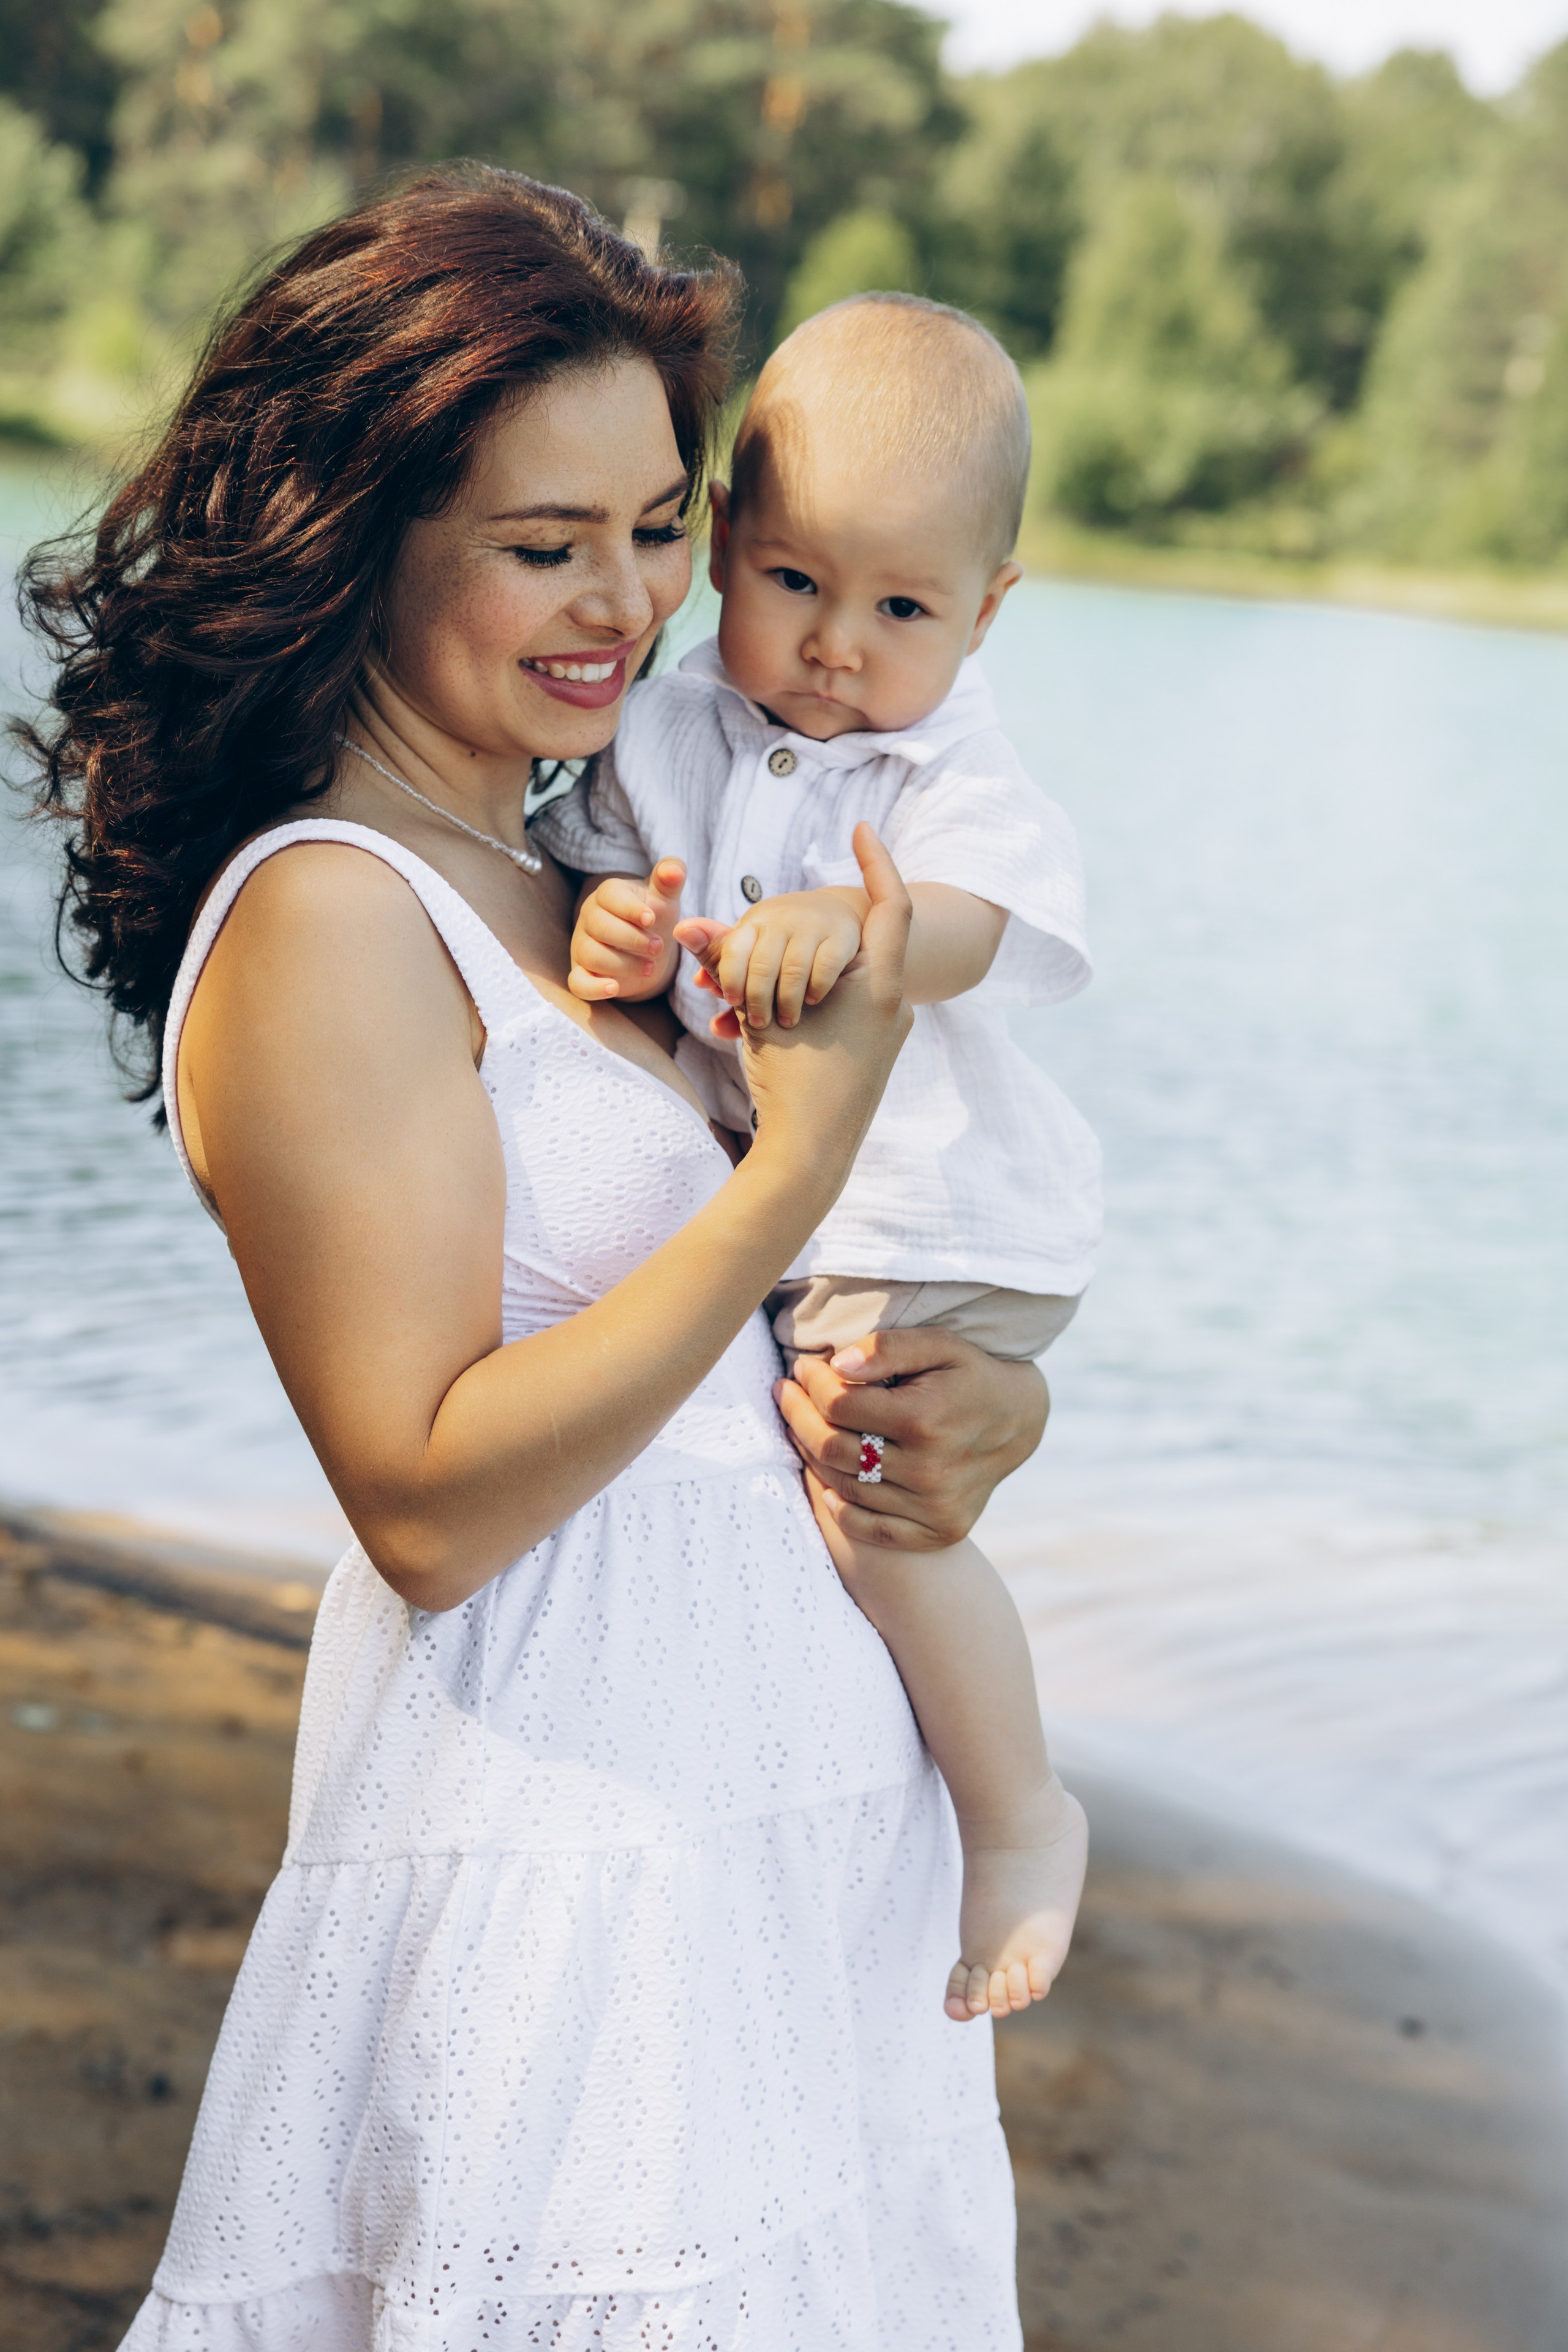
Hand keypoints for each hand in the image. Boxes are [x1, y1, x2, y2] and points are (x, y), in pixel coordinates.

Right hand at [568, 858, 684, 1001]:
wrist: (645, 949)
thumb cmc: (652, 918)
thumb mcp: (664, 897)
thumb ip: (670, 878)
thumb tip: (674, 870)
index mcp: (608, 895)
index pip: (610, 896)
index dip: (629, 909)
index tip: (651, 919)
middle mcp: (589, 918)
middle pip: (600, 927)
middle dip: (632, 939)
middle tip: (658, 947)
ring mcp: (582, 947)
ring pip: (592, 956)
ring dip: (624, 964)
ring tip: (650, 967)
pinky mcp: (581, 974)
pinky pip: (578, 983)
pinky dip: (594, 988)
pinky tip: (614, 988)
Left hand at [675, 887, 863, 1031]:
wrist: (834, 910)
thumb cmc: (783, 939)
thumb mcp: (752, 944)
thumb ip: (723, 966)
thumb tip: (698, 984)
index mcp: (753, 922)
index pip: (733, 950)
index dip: (730, 979)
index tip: (732, 1002)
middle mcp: (781, 919)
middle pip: (762, 965)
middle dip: (758, 1000)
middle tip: (760, 1025)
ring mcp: (812, 925)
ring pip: (794, 969)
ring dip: (788, 1002)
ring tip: (788, 1022)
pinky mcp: (841, 935)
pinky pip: (826, 966)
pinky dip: (817, 988)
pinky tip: (813, 1001)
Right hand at [731, 825, 910, 1180]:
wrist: (812, 1158)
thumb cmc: (790, 1088)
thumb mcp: (756, 1017)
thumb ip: (729, 965)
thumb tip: (687, 927)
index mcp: (880, 986)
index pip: (893, 903)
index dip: (878, 861)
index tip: (861, 828)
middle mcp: (895, 1003)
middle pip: (857, 944)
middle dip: (813, 936)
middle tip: (778, 929)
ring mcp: (890, 1030)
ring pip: (847, 980)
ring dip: (808, 975)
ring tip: (766, 994)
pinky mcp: (876, 1052)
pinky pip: (847, 1010)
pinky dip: (815, 1004)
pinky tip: (780, 1022)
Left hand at [774, 1326, 1049, 1550]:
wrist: (1019, 1421)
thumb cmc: (970, 1375)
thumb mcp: (939, 1344)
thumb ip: (888, 1347)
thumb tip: (838, 1363)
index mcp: (925, 1419)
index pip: (838, 1405)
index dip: (810, 1383)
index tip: (801, 1368)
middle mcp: (929, 1470)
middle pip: (832, 1449)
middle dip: (797, 1417)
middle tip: (786, 1393)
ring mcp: (934, 1507)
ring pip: (843, 1487)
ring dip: (811, 1455)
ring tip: (803, 1427)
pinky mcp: (938, 1531)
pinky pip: (870, 1529)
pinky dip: (841, 1508)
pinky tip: (829, 1481)